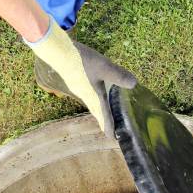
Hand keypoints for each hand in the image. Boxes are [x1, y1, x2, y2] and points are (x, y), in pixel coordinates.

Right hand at [26, 18, 136, 135]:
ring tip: (105, 115)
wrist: (58, 54)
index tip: (113, 138)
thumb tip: (134, 84)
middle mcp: (86, 97)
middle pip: (97, 113)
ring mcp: (79, 90)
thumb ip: (118, 75)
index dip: (108, 128)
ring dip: (99, 111)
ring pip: (92, 104)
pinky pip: (88, 96)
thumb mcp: (104, 67)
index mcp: (94, 97)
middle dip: (104, 121)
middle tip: (111, 130)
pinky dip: (94, 100)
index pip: (103, 117)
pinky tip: (95, 93)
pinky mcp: (75, 82)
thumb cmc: (82, 62)